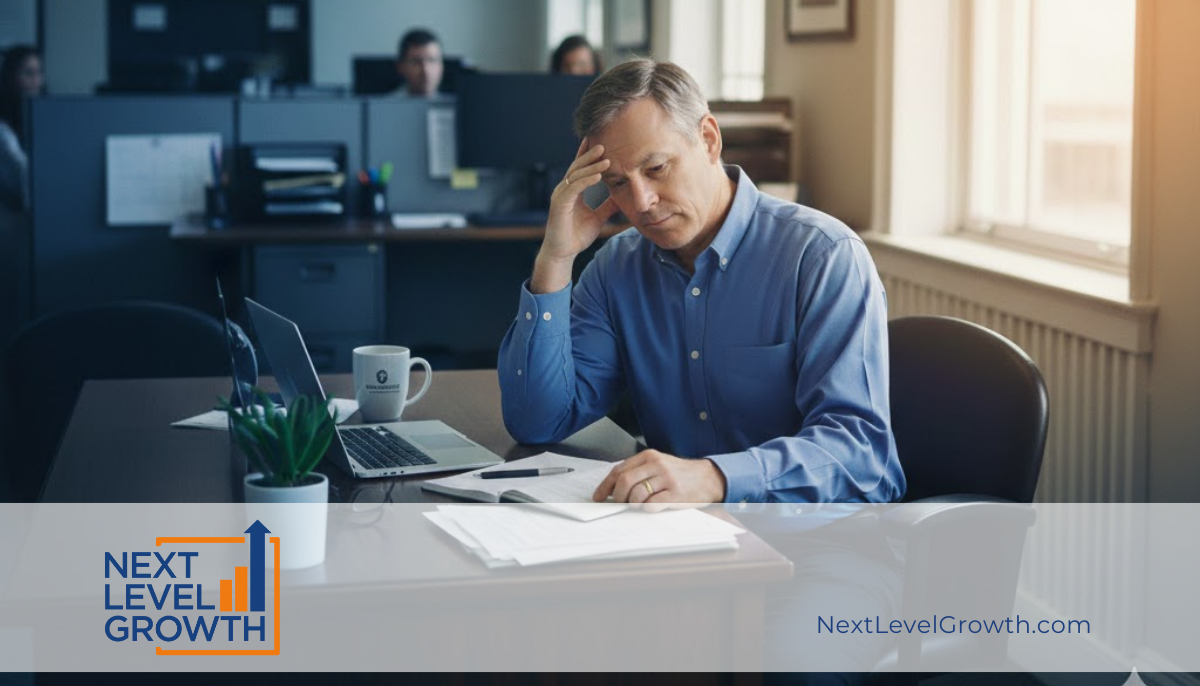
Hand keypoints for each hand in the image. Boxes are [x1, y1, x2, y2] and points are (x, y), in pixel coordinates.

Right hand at [530, 139, 617, 293]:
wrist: (562, 254)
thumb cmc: (576, 235)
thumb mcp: (598, 217)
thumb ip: (608, 206)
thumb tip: (623, 197)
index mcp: (572, 191)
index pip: (581, 169)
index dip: (589, 156)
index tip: (601, 143)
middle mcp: (564, 190)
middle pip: (577, 167)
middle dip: (590, 154)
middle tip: (604, 143)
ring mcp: (560, 196)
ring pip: (576, 175)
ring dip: (591, 166)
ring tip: (605, 157)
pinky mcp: (559, 204)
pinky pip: (574, 188)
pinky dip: (585, 181)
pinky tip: (598, 176)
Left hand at [592, 449, 726, 511]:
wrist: (708, 477)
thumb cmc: (680, 473)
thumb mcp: (658, 465)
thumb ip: (637, 472)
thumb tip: (612, 488)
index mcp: (649, 456)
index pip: (619, 470)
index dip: (606, 486)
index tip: (599, 496)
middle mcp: (657, 465)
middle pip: (625, 482)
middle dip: (617, 497)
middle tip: (620, 503)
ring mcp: (667, 479)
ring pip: (637, 495)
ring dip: (633, 504)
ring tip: (640, 505)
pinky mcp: (676, 494)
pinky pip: (652, 504)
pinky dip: (647, 508)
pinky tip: (652, 506)